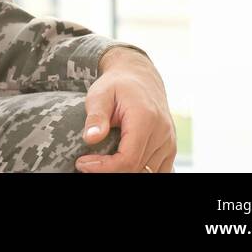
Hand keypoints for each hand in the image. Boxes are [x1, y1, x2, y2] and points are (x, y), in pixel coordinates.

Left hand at [76, 47, 177, 172]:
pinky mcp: (170, 149)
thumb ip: (96, 116)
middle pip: (137, 169)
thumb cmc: (117, 85)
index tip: (82, 163)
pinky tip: (119, 164)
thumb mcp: (100, 94)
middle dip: (109, 170)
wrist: (140, 78)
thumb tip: (90, 138)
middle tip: (86, 163)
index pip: (127, 159)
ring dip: (123, 171)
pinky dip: (138, 171)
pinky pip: (157, 171)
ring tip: (100, 162)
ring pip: (147, 173)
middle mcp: (162, 133)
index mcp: (145, 119)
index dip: (104, 168)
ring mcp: (169, 143)